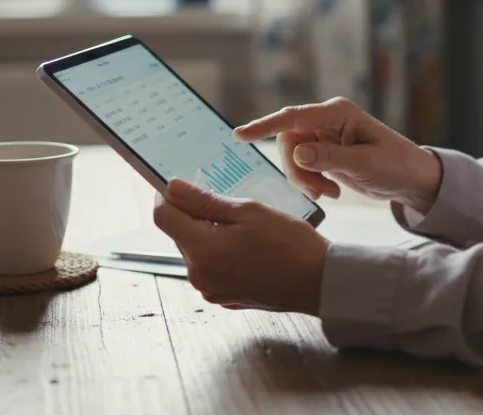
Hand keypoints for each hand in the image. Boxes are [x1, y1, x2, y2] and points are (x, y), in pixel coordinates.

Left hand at [153, 179, 328, 313]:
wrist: (319, 281)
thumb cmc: (289, 243)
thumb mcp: (248, 211)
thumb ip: (204, 201)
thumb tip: (171, 188)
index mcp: (203, 250)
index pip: (163, 217)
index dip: (167, 197)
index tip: (180, 186)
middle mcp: (199, 275)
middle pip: (179, 234)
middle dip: (194, 216)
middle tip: (226, 205)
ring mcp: (210, 289)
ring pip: (195, 251)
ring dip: (208, 235)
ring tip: (243, 228)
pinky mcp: (222, 297)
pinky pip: (210, 267)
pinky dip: (220, 253)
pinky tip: (247, 248)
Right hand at [233, 97, 442, 215]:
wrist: (412, 179)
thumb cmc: (396, 165)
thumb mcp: (365, 164)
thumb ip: (330, 158)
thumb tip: (298, 154)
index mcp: (338, 113)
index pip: (293, 117)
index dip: (264, 126)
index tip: (240, 135)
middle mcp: (328, 120)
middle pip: (288, 142)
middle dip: (297, 170)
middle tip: (319, 191)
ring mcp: (325, 136)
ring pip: (293, 157)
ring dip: (306, 179)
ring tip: (331, 193)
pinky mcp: (325, 152)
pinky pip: (303, 166)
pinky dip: (312, 182)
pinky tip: (334, 191)